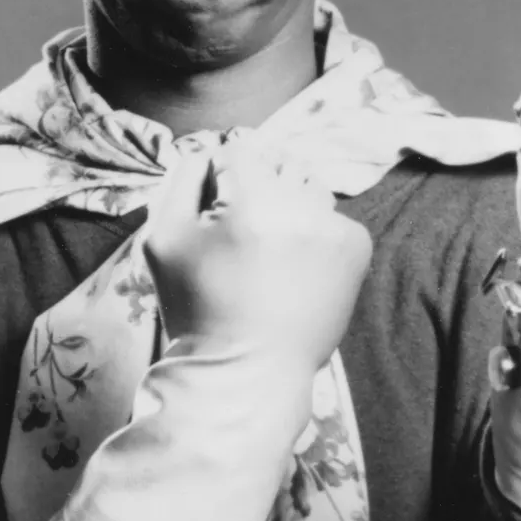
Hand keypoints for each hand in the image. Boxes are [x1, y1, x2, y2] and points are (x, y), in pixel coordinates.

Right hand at [142, 142, 373, 375]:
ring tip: (271, 258)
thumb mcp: (163, 238)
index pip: (237, 151)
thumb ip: (181, 178)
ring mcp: (335, 227)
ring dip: (290, 209)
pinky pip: (332, 219)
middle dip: (260, 191)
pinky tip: (296, 272)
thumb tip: (209, 149)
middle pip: (277, 164)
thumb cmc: (198, 307)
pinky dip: (315, 236)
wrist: (248, 372)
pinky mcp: (357, 248)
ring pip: (308, 188)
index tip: (217, 223)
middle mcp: (301, 205)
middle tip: (245, 244)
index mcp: (252, 199)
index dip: (220, 183)